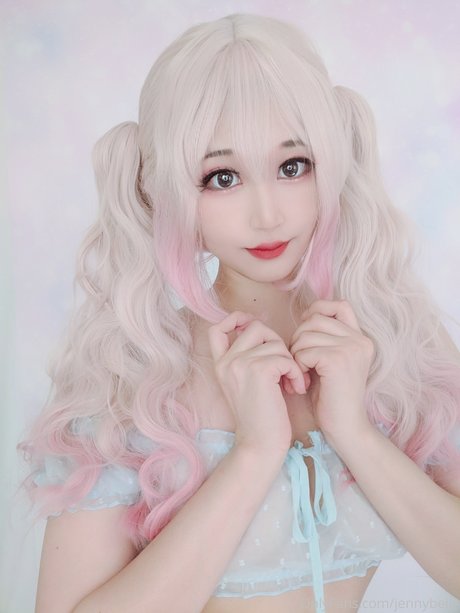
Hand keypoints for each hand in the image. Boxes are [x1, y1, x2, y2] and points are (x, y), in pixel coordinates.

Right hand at [208, 311, 306, 454]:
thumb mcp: (246, 383)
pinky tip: (295, 388)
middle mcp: (226, 361)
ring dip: (290, 361)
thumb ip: (248, 359)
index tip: (254, 329)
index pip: (217, 328)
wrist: (260, 445)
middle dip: (276, 342)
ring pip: (274, 342)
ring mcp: (240, 364)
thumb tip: (265, 333)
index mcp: (220, 364)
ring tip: (292, 382)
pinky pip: (285, 357)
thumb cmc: (261, 417)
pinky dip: (296, 372)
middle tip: (285, 366)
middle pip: (254, 327)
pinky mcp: (259, 370)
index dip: (235, 319)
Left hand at [285, 300, 374, 444]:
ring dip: (296, 353)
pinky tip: (304, 381)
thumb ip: (325, 338)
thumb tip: (306, 315)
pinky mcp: (338, 359)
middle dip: (299, 338)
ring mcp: (351, 348)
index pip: (339, 305)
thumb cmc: (331, 397)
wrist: (345, 428)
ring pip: (307, 334)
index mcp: (361, 338)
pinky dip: (298, 365)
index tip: (305, 331)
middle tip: (298, 362)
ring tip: (301, 373)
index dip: (318, 311)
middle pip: (316, 319)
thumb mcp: (330, 361)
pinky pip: (305, 350)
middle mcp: (360, 340)